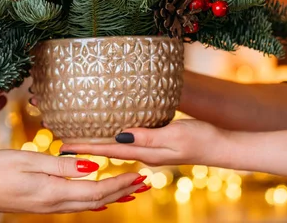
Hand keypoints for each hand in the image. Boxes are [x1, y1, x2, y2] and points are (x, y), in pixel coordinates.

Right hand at [0, 150, 145, 213]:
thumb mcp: (29, 161)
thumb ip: (61, 166)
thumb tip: (92, 167)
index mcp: (54, 192)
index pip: (97, 190)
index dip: (120, 183)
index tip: (139, 175)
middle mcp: (54, 204)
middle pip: (97, 200)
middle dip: (123, 191)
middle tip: (145, 183)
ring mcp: (48, 207)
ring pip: (88, 204)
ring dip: (111, 196)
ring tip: (130, 191)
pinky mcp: (41, 204)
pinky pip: (75, 204)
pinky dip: (93, 200)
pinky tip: (97, 201)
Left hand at [60, 119, 227, 166]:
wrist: (222, 146)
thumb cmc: (202, 139)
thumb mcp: (175, 136)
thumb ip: (148, 137)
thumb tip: (120, 136)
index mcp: (145, 153)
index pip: (109, 150)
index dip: (87, 147)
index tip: (65, 146)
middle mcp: (144, 153)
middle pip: (109, 150)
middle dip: (87, 147)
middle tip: (63, 143)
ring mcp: (151, 150)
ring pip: (118, 146)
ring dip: (98, 143)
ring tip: (80, 139)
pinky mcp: (158, 143)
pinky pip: (131, 141)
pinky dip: (115, 138)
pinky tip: (112, 132)